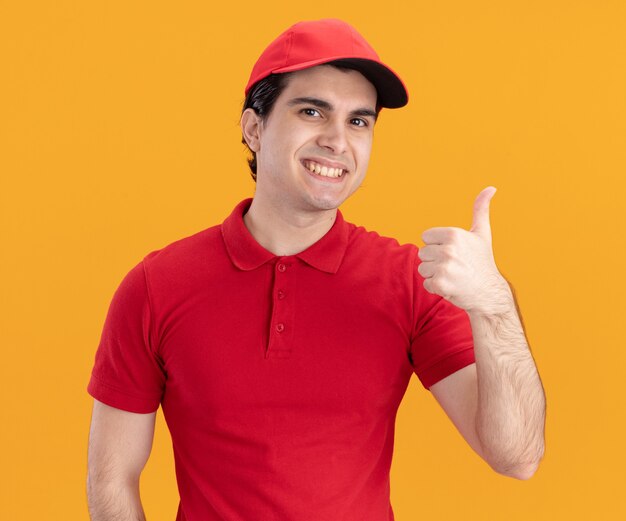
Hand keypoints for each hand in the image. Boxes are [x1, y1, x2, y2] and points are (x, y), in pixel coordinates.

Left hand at [418, 186, 511, 313]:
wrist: (489, 293)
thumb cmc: (483, 262)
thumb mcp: (482, 233)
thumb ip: (480, 210)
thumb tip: (491, 188)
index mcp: (453, 234)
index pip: (425, 237)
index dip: (437, 246)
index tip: (454, 252)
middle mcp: (448, 249)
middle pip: (422, 253)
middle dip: (435, 261)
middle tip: (455, 266)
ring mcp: (444, 267)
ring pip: (422, 269)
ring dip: (435, 275)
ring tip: (453, 276)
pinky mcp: (440, 283)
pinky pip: (426, 283)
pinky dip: (436, 288)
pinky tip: (451, 286)